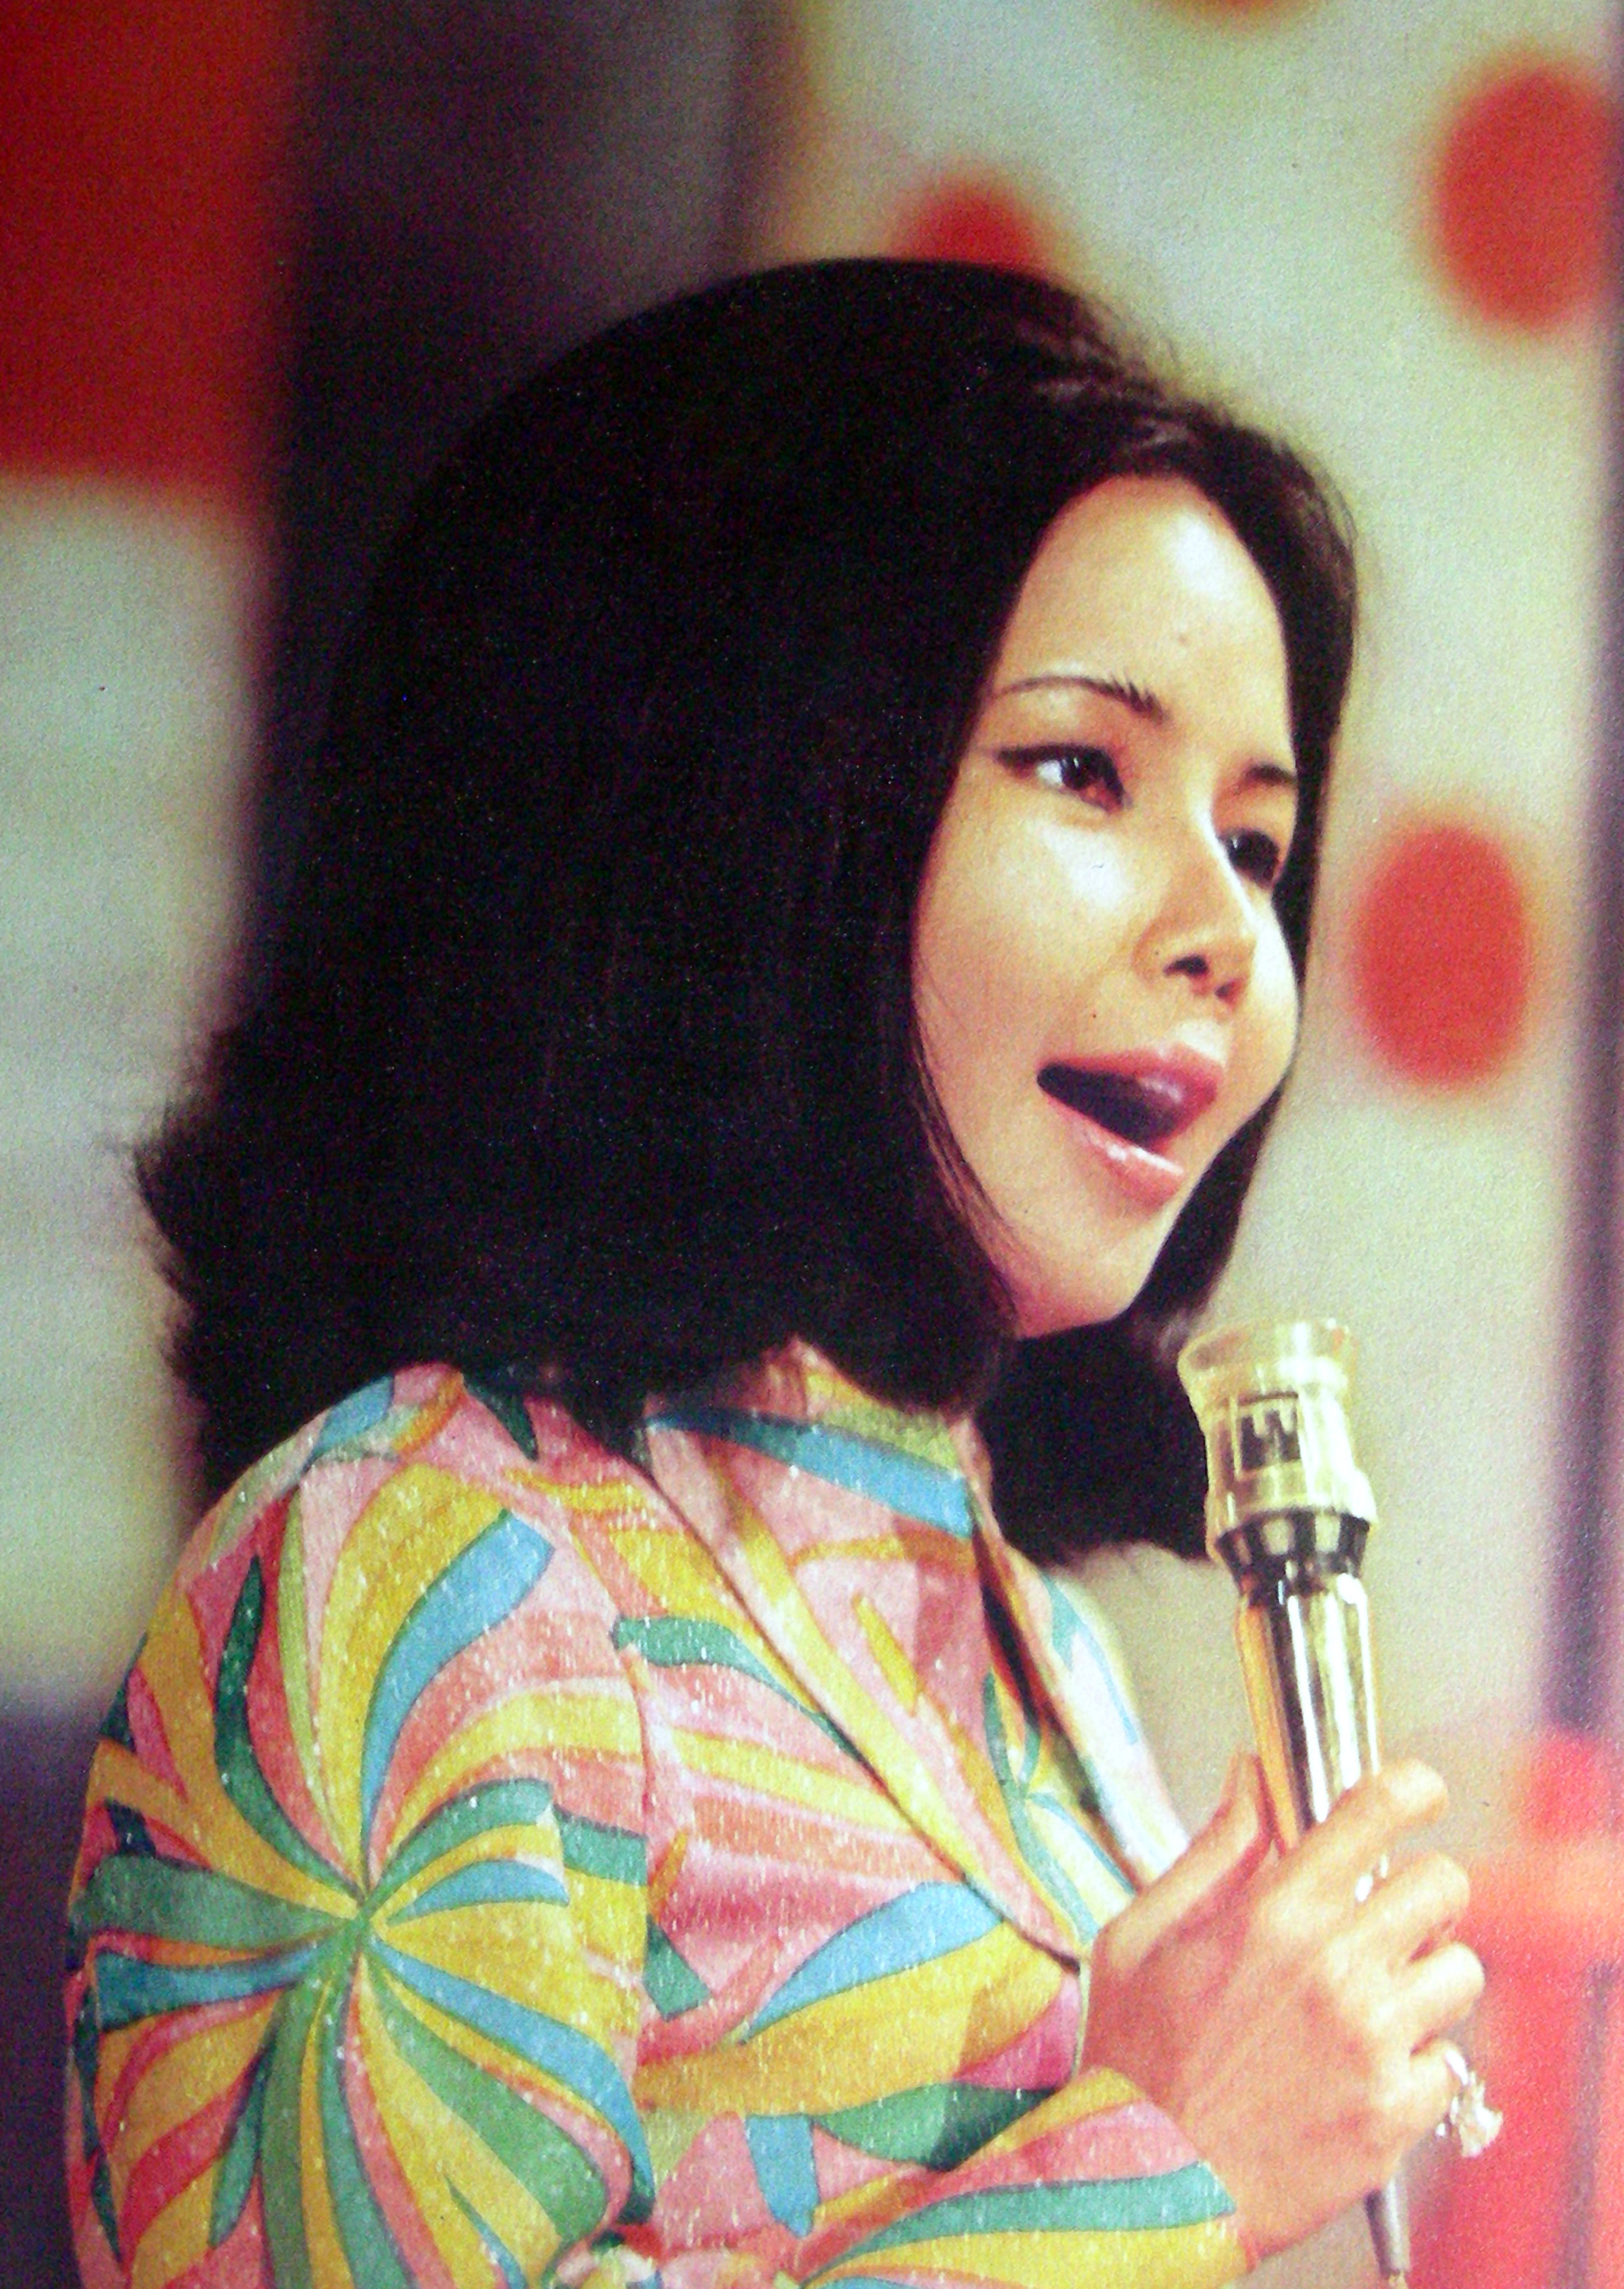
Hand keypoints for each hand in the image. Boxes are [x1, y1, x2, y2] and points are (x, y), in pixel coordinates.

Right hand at [1080, 1753, 1484, 2257]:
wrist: (1145, 2193)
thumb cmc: (1134, 2060)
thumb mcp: (1141, 1934)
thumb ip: (1213, 1851)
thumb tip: (1251, 1776)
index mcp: (1274, 1913)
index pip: (1378, 1812)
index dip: (1410, 1789)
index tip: (1416, 1794)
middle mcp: (1335, 1969)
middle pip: (1443, 1885)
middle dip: (1419, 1891)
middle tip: (1384, 1917)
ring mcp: (1372, 2044)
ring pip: (1461, 1971)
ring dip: (1425, 1977)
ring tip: (1374, 2002)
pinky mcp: (1395, 2114)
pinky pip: (1450, 2062)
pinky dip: (1417, 2064)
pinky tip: (1361, 2073)